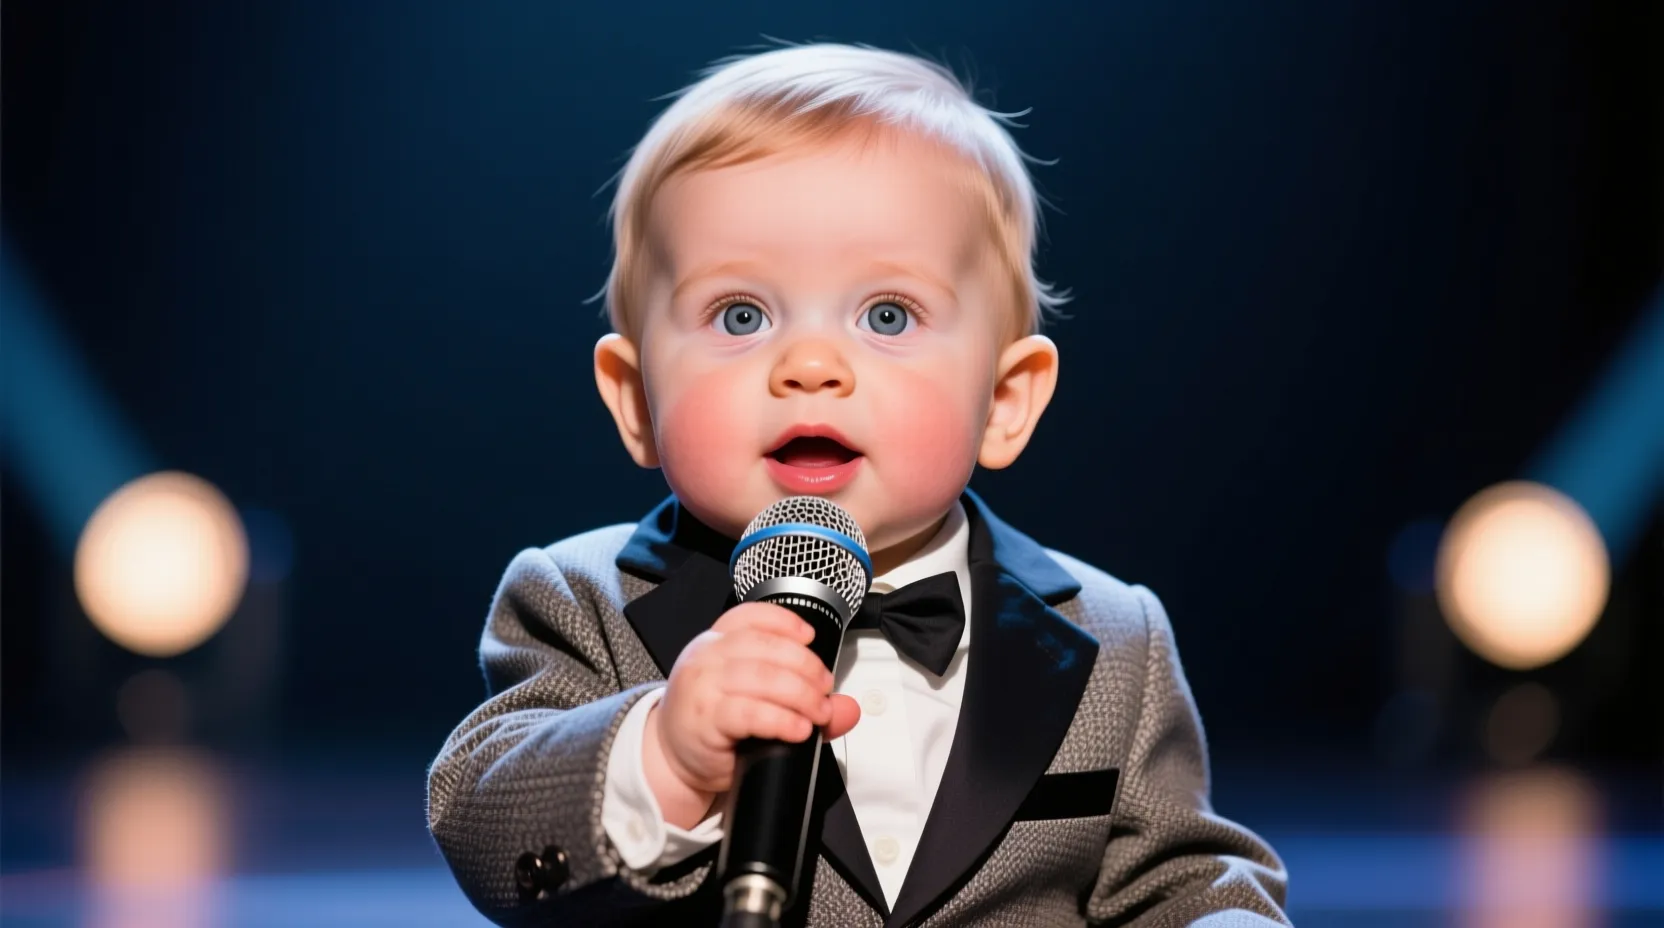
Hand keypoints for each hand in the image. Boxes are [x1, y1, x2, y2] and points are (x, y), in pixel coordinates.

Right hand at [642, 603, 861, 828]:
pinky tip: (798, 728)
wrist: (672, 758)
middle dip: (805, 666)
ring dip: (800, 694)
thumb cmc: (713, 723)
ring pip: (762, 677)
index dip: (784, 622)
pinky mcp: (706, 720)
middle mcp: (706, 656)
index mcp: (716, 641)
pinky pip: (750, 713)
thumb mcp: (755, 701)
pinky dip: (781, 719)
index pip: (750, 616)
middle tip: (824, 690)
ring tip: (818, 712)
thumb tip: (849, 708)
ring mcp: (703, 686)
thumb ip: (803, 700)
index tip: (810, 638)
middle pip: (765, 646)